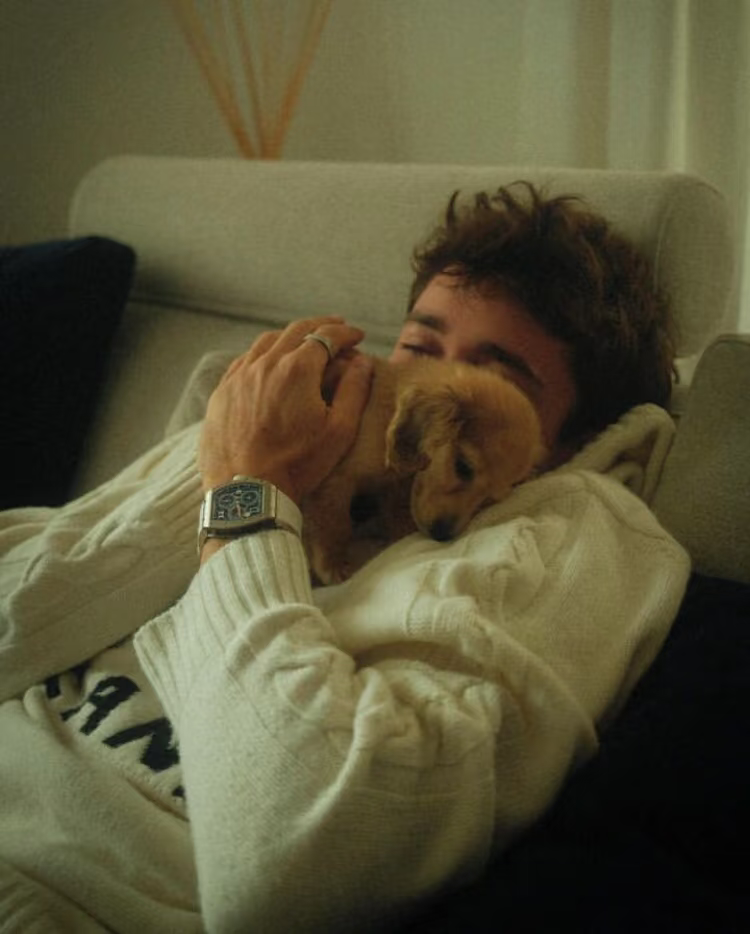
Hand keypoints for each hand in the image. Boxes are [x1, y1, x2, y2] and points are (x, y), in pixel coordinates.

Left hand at [198, 317, 373, 502]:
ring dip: (290, 336)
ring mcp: (239, 376)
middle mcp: (266, 363)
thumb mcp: (339, 432)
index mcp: (297, 369)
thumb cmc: (296, 465)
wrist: (245, 491)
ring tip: (305, 340)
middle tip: (337, 327)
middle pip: (296, 331)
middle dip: (321, 326)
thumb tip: (363, 363)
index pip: (326, 337)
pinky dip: (263, 353)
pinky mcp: (222, 392)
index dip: (346, 333)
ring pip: (267, 342)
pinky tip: (269, 361)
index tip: (358, 336)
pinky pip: (244, 360)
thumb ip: (354, 392)